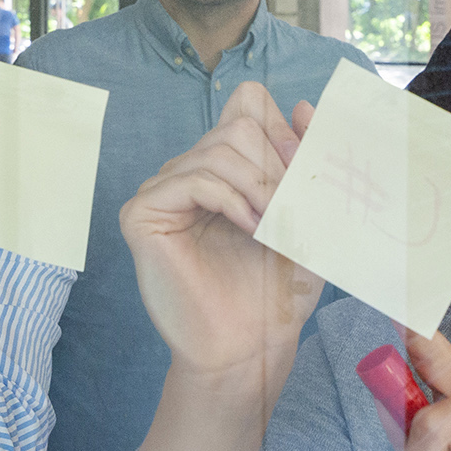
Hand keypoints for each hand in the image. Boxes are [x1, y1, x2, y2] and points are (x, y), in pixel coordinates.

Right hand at [118, 82, 322, 383]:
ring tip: (273, 227)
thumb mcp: (307, 215)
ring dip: (259, 186)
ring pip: (218, 149)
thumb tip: (305, 104)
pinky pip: (191, 179)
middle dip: (276, 164)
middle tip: (291, 210)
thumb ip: (308, 160)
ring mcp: (162, 192)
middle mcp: (189, 172)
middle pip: (237, 124)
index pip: (246, 104)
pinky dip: (229, 198)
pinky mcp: (142, 215)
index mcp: (224, 168)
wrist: (250, 346)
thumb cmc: (277, 290)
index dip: (280, 127)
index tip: (303, 169)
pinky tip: (248, 227)